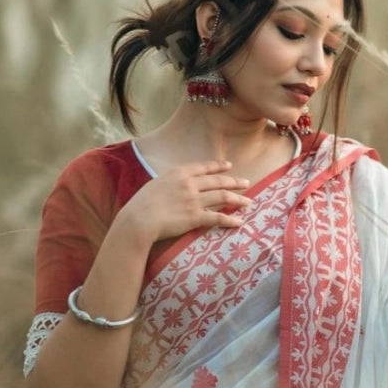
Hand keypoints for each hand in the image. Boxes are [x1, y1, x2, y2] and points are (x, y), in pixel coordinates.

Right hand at [111, 160, 252, 250]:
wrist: (139, 219)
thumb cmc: (142, 203)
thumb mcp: (156, 184)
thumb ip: (172, 182)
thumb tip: (179, 184)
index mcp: (179, 173)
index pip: (204, 168)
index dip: (218, 166)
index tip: (229, 166)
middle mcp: (189, 184)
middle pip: (218, 181)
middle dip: (234, 182)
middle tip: (247, 183)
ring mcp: (194, 200)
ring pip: (222, 197)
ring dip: (238, 199)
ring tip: (248, 202)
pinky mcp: (195, 217)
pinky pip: (217, 217)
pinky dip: (230, 219)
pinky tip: (239, 221)